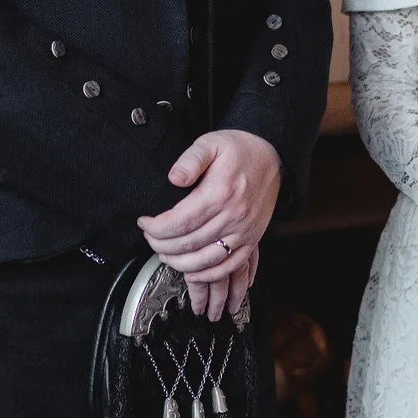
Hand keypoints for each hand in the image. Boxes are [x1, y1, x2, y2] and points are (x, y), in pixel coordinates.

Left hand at [136, 129, 283, 318]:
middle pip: (189, 244)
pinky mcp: (251, 240)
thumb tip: (174, 178)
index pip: (180, 221)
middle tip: (150, 238)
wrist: (273, 158)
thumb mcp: (211, 143)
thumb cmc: (239, 150)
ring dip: (180, 264)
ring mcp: (244, 231)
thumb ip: (191, 159)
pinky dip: (208, 275)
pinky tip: (191, 272)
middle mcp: (234, 216)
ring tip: (164, 254)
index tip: (144, 223)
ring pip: (206, 261)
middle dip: (162, 245)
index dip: (156, 228)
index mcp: (220, 193)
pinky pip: (229, 267)